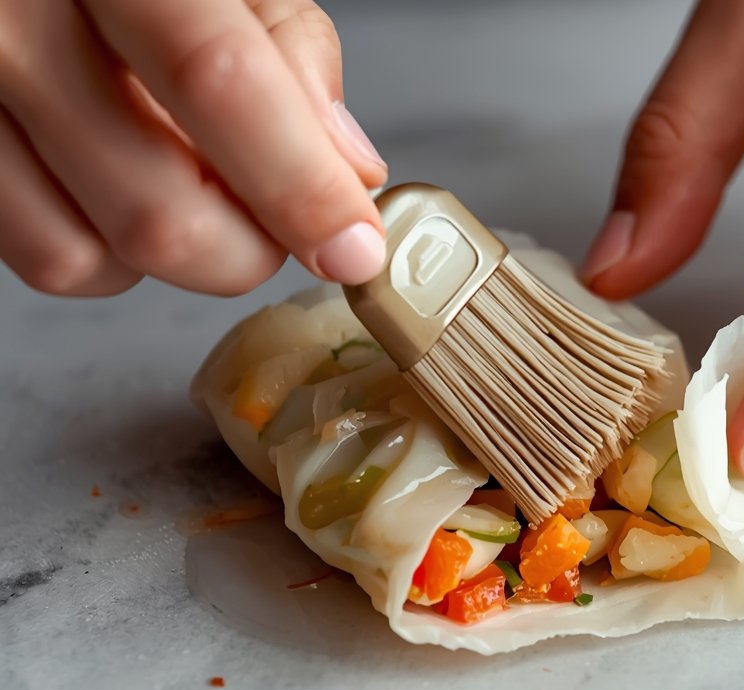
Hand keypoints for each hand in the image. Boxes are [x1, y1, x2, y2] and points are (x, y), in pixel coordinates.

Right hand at [0, 0, 386, 296]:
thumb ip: (290, 51)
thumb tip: (348, 171)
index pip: (218, 84)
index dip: (300, 187)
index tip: (353, 249)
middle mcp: (11, 22)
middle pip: (158, 212)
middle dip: (250, 250)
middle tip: (286, 220)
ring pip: (94, 256)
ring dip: (182, 255)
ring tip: (200, 186)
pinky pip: (45, 257)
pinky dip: (113, 254)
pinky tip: (134, 192)